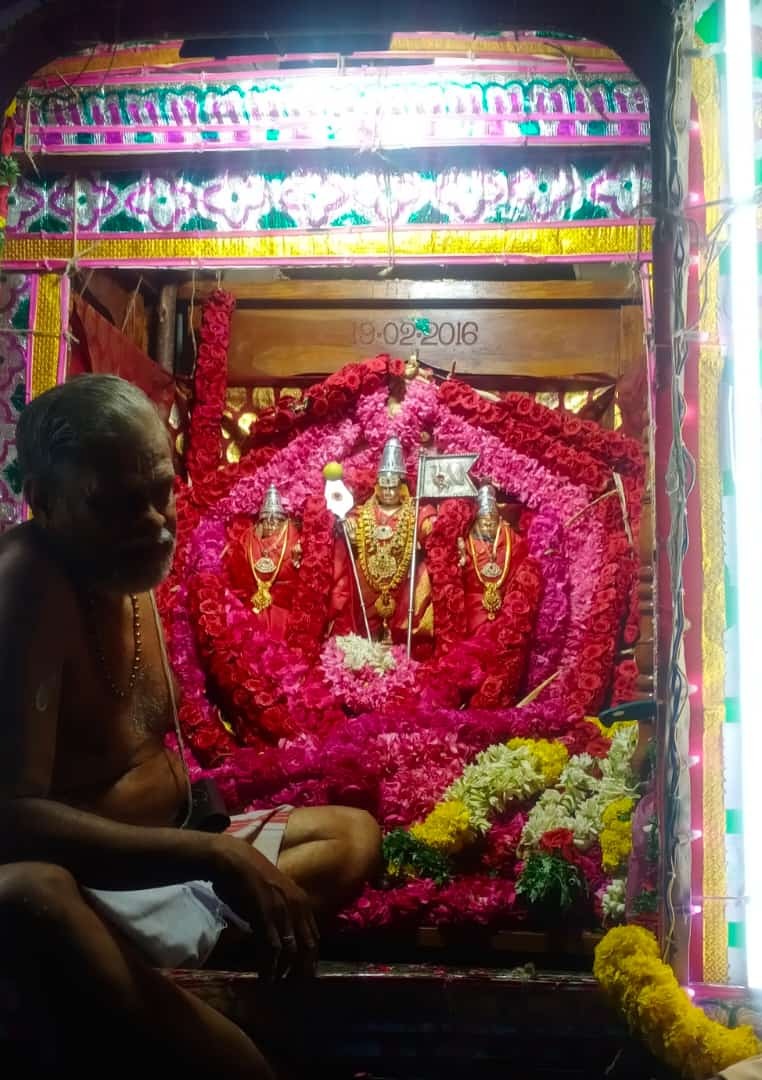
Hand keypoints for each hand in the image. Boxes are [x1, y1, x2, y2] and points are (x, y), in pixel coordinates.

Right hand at [209, 835, 318, 979]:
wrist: (232, 860)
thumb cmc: (249, 876)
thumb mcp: (275, 894)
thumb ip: (283, 912)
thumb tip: (283, 936)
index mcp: (302, 901)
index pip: (314, 937)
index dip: (310, 959)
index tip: (303, 976)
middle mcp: (297, 906)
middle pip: (308, 948)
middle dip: (302, 971)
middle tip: (293, 989)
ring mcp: (282, 911)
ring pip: (291, 952)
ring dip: (284, 973)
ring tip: (275, 985)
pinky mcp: (265, 916)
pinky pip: (272, 949)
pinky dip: (269, 967)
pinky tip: (264, 978)